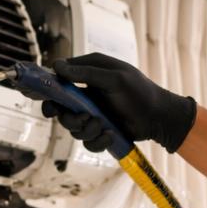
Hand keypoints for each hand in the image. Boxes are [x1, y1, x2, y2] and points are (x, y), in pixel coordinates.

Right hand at [44, 53, 197, 153]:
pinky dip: (97, 141)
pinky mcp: (98, 131)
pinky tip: (110, 136)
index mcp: (87, 76)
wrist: (159, 117)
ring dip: (86, 130)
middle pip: (59, 109)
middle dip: (67, 117)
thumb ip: (86, 73)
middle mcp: (85, 95)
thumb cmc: (139, 91)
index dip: (48, 90)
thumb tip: (57, 66)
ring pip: (72, 128)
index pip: (57, 80)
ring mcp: (91, 114)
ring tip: (103, 126)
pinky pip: (87, 142)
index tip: (47, 100)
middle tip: (81, 119)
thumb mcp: (114, 78)